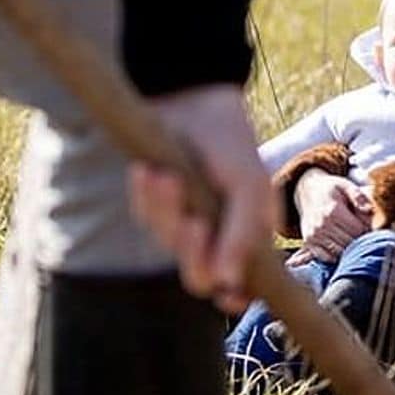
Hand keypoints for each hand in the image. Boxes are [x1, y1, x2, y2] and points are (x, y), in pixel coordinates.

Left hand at [127, 85, 274, 313]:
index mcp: (247, 237)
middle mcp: (216, 236)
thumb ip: (244, 235)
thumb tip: (230, 284)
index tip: (225, 293)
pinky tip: (148, 171)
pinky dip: (146, 197)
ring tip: (166, 176)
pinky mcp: (154, 204)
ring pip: (169, 244)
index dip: (233, 296)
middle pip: (198, 275)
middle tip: (193, 222)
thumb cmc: (229, 143)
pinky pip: (145, 217)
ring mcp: (184, 222)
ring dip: (166, 212)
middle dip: (192, 250)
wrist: (190, 98)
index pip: (240, 288)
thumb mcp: (249, 186)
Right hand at [292, 168, 370, 259]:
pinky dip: (336, 255)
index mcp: (333, 212)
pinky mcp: (309, 242)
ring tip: (350, 236)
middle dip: (359, 240)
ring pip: (340, 252)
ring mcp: (314, 236)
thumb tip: (369, 209)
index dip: (367, 230)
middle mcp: (321, 226)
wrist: (307, 191)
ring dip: (348, 248)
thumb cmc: (331, 189)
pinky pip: (327, 257)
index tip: (368, 225)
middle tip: (360, 231)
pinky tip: (340, 245)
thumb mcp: (346, 186)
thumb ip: (359, 196)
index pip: (358, 231)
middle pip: (350, 243)